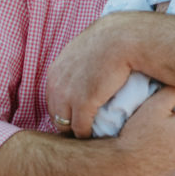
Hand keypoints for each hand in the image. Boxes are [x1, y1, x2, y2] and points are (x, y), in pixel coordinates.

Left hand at [47, 14, 133, 137]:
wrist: (121, 39)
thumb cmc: (111, 40)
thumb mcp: (84, 47)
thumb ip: (78, 58)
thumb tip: (86, 61)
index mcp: (55, 71)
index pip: (52, 98)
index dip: (64, 108)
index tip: (77, 113)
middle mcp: (56, 85)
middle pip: (55, 113)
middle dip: (66, 121)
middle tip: (82, 127)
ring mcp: (68, 96)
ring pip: (65, 124)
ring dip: (75, 131)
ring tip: (88, 134)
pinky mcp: (83, 105)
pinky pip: (81, 128)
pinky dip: (86, 134)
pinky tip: (95, 135)